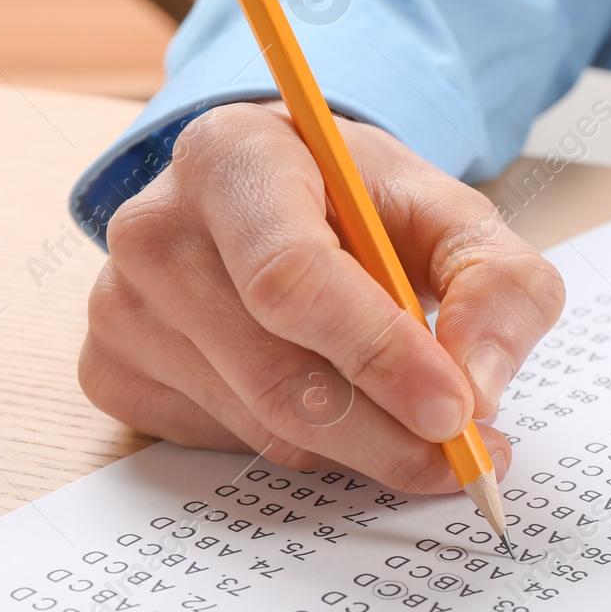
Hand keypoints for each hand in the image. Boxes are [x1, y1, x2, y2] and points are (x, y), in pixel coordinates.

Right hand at [79, 101, 564, 492]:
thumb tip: (480, 384)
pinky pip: (227, 447)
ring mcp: (121, 308)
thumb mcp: (449, 212)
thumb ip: (497, 282)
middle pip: (277, 372)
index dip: (378, 352)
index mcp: (232, 156)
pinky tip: (333, 400)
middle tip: (468, 455)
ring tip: (417, 420)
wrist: (273, 197)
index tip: (456, 410)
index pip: (292, 274)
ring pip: (261, 425)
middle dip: (388, 433)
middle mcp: (155, 229)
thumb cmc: (359, 204)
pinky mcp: (113, 373)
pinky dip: (305, 448)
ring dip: (360, 447)